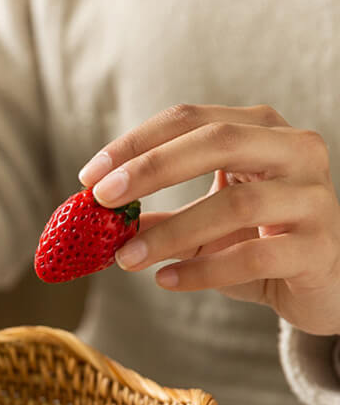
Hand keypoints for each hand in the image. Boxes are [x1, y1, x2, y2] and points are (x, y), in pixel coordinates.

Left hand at [78, 103, 339, 335]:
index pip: (189, 120)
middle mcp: (293, 150)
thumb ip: (156, 220)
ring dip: (170, 232)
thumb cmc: (258, 243)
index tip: (88, 176)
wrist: (323, 284)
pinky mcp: (317, 247)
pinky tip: (165, 281)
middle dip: (151, 169)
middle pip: (216, 141)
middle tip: (103, 200)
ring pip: (235, 204)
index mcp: (260, 131)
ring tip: (126, 258)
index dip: (135, 144)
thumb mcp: (201, 227)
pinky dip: (202, 271)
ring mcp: (311, 197)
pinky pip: (252, 257)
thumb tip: (95, 223)